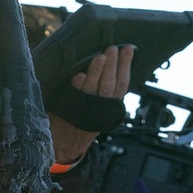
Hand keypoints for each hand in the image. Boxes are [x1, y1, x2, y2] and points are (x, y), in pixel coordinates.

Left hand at [49, 44, 134, 164]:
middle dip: (113, 65)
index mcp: (109, 107)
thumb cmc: (82, 122)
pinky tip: (80, 76)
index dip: (126, 66)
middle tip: (113, 48)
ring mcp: (84, 111)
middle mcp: (99, 110)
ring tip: (100, 57)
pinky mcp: (68, 112)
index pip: (122, 84)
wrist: (63, 144)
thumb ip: (105, 91)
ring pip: (93, 89)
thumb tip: (110, 61)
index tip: (128, 49)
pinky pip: (74, 97)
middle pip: (110, 86)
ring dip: (97, 72)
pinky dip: (77, 86)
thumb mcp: (99, 110)